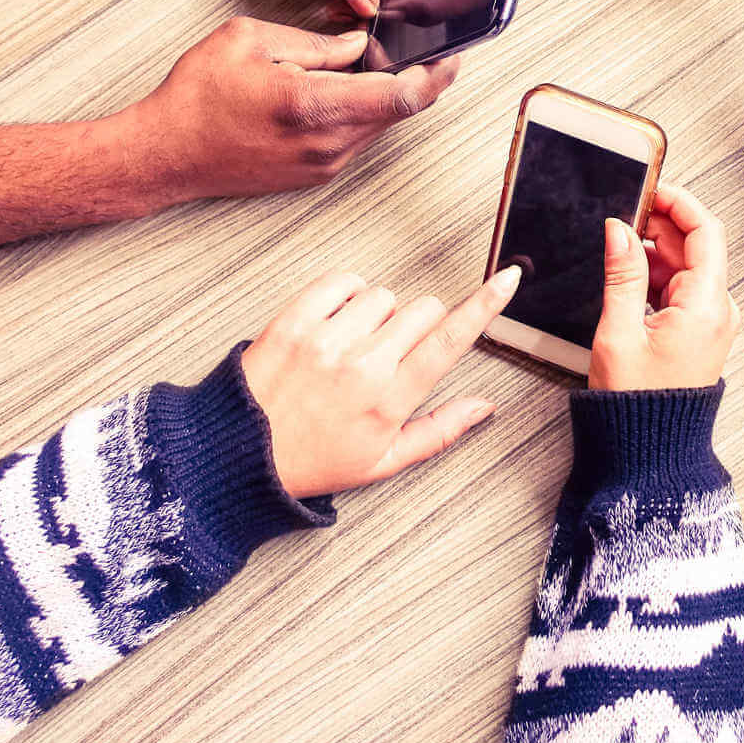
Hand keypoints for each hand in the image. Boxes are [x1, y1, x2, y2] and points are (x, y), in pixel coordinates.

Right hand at [123, 17, 458, 202]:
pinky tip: (341, 90)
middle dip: (417, 78)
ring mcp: (324, 165)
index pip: (406, 95)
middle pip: (401, 111)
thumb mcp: (249, 40)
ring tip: (371, 64)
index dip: (438, 73)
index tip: (450, 53)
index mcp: (315, 105)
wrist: (164, 155)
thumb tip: (360, 45)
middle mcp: (328, 143)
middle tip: (417, 48)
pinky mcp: (316, 175)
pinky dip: (363, 113)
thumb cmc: (196, 96)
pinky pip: (357, 139)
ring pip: (381, 126)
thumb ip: (315, 42)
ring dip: (387, 96)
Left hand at [242, 267, 514, 497]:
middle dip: (418, 324)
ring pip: (383, 294)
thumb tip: (484, 406)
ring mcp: (326, 340)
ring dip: (378, 312)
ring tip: (353, 344)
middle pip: (422, 309)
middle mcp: (362, 365)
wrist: (237, 456)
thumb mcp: (383, 462)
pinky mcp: (293, 321)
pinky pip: (340, 281)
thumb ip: (440, 431)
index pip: (450, 340)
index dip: (484, 306)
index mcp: (389, 400)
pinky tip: (336, 321)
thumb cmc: (312, 461)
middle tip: (390, 353)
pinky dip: (346, 292)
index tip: (506, 280)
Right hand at [590, 184, 740, 389]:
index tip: (650, 188)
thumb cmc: (636, 404)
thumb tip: (619, 230)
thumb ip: (621, 274)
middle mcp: (718, 310)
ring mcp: (711, 321)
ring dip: (655, 251)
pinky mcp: (699, 331)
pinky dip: (657, 275)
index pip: (706, 231)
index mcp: (707, 306)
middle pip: (696, 246)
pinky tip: (628, 276)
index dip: (678, 202)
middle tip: (622, 214)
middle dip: (660, 224)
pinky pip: (682, 289)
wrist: (649, 451)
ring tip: (619, 248)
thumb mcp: (619, 332)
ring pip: (687, 266)